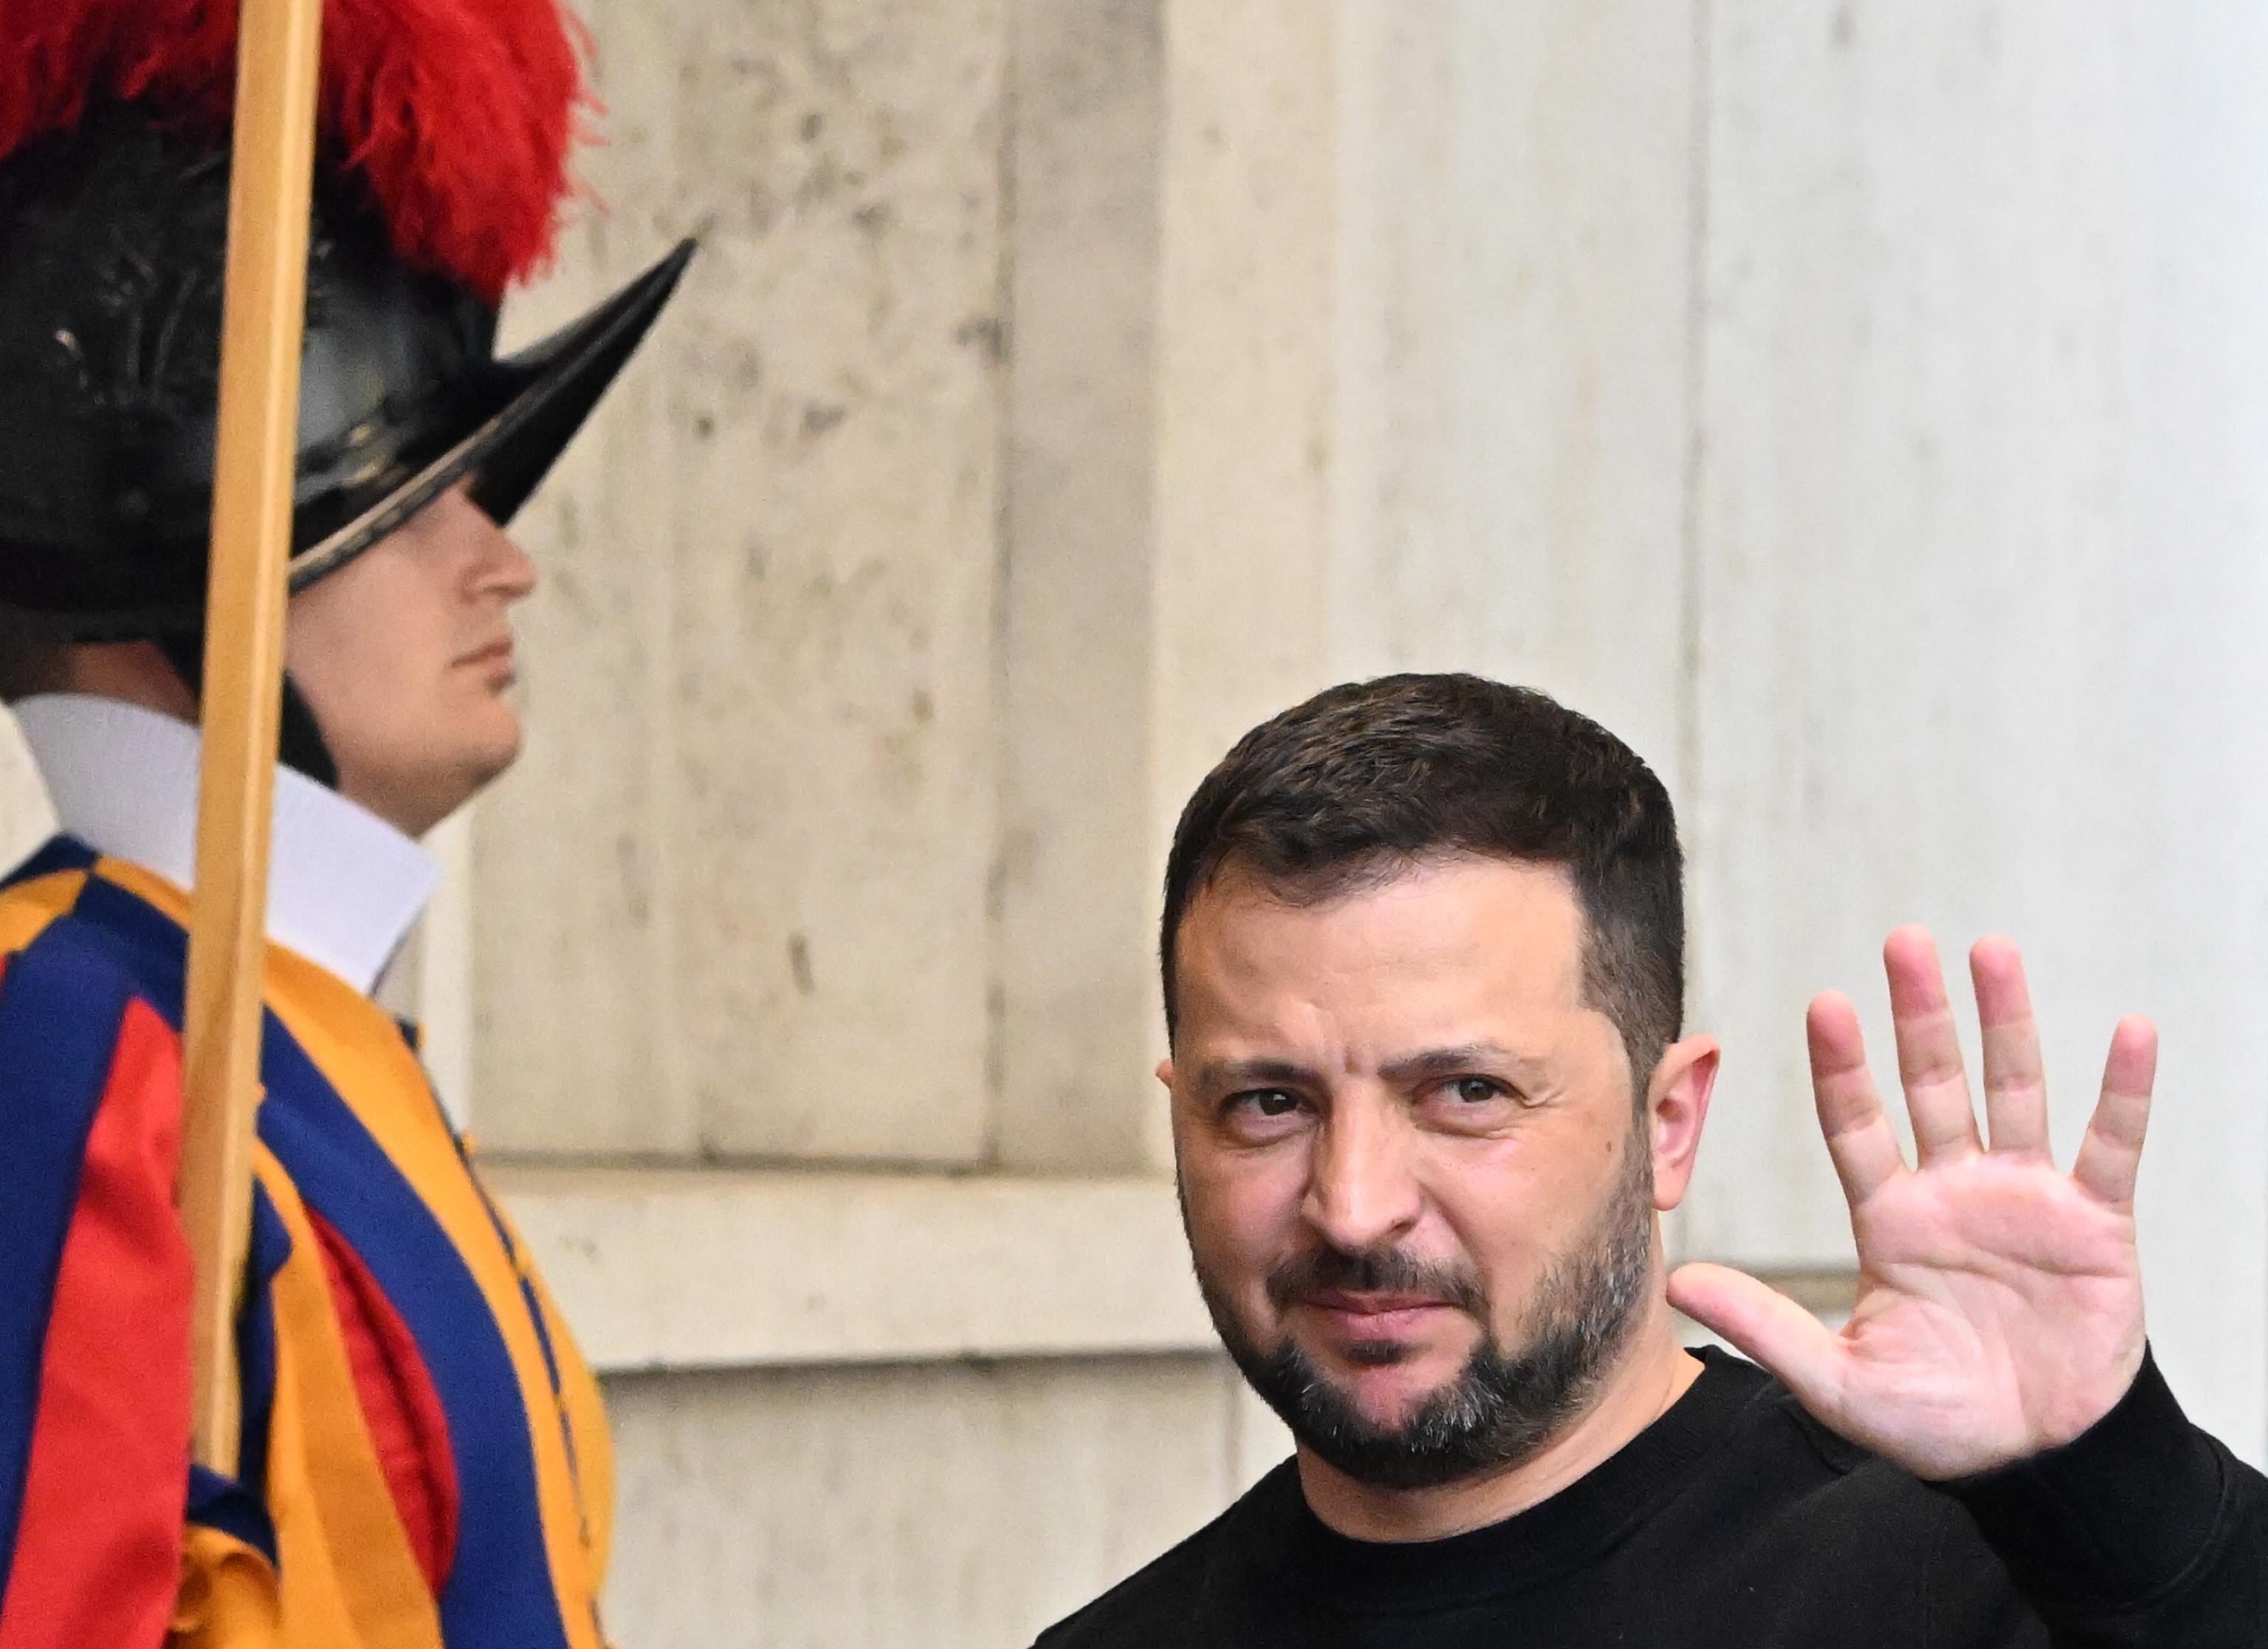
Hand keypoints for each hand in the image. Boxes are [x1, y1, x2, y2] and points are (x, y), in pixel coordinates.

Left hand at [1667, 927, 2156, 1479]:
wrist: (2035, 1461)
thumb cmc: (1937, 1423)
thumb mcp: (1840, 1381)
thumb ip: (1766, 1326)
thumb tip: (1678, 1281)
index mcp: (1890, 1221)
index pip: (1856, 1124)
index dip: (1842, 1065)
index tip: (1824, 1002)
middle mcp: (1954, 1192)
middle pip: (1932, 1083)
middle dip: (1919, 1013)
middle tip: (1904, 940)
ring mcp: (2026, 1201)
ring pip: (2014, 1090)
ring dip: (2006, 1021)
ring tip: (1992, 950)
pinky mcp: (2095, 1225)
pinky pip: (2112, 1145)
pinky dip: (2123, 1090)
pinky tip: (2129, 1031)